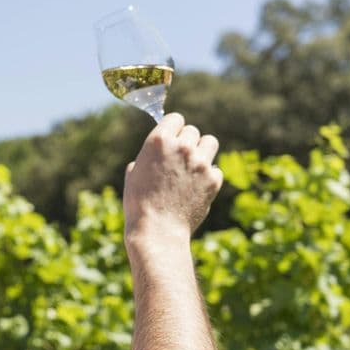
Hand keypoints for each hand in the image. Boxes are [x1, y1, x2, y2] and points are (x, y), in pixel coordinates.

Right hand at [123, 113, 222, 243]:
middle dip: (187, 142)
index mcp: (159, 141)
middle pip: (193, 131)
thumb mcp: (133, 175)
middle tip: (179, 158)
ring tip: (194, 165)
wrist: (157, 230)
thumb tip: (151, 156)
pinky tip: (197, 186)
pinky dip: (208, 176)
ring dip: (202, 151)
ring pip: (210, 142)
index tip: (172, 137)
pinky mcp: (213, 180)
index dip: (173, 128)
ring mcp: (200, 163)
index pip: (175, 119)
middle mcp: (182, 147)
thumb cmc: (139, 204)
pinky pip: (215, 169)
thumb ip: (146, 158)